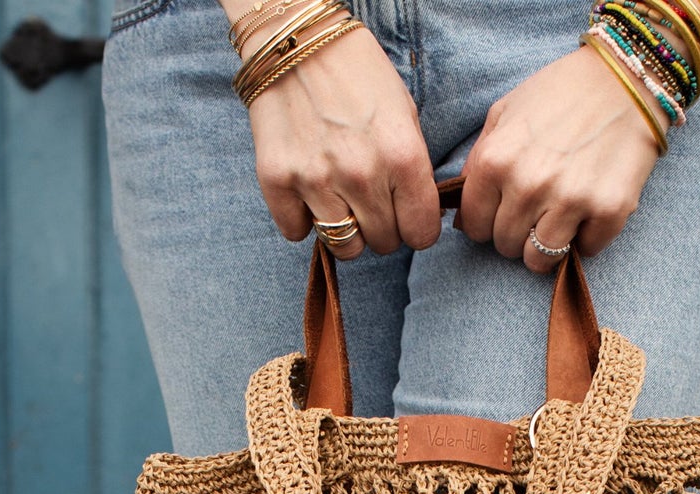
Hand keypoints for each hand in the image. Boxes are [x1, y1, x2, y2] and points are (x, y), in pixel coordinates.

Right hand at [247, 26, 440, 258]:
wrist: (295, 40)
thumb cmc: (357, 75)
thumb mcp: (404, 114)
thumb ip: (412, 171)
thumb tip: (416, 217)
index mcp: (402, 156)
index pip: (421, 234)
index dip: (416, 227)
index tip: (406, 216)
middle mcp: (361, 174)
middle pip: (383, 243)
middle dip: (381, 226)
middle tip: (369, 198)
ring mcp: (316, 180)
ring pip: (344, 247)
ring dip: (345, 230)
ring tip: (340, 198)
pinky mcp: (277, 181)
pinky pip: (297, 232)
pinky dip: (302, 218)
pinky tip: (307, 188)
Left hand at [457, 46, 660, 273]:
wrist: (626, 80)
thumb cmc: (559, 95)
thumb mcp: (504, 114)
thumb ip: (478, 161)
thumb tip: (461, 215)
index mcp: (496, 161)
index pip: (474, 228)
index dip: (488, 221)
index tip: (504, 209)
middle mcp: (529, 185)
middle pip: (506, 245)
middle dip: (518, 232)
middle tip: (537, 207)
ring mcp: (570, 200)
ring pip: (540, 261)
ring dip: (547, 245)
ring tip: (559, 218)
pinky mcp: (609, 211)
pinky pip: (585, 251)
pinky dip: (588, 236)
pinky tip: (591, 207)